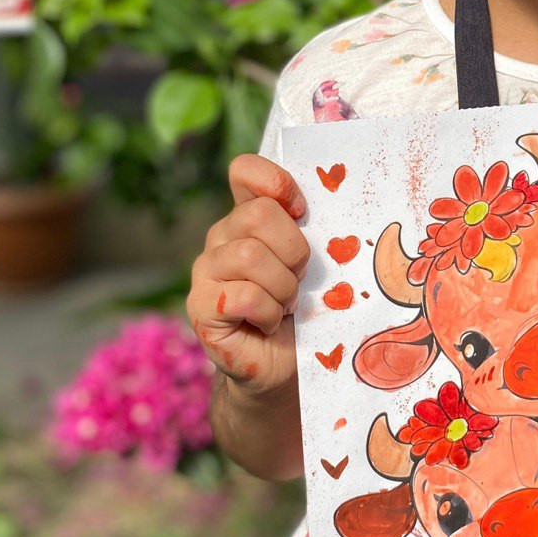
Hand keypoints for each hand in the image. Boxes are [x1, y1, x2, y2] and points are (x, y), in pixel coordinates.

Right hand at [187, 155, 309, 392]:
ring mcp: (205, 271)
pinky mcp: (201, 307)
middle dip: (294, 252)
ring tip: (284, 306)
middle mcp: (221, 237)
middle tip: (298, 280)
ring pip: (251, 257)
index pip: (245, 171)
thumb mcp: (318, 266)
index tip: (301, 211)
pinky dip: (268, 314)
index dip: (276, 184)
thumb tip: (337, 209)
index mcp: (249, 218)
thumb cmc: (306, 311)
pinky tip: (267, 325)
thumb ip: (316, 233)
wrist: (286, 365)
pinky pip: (244, 295)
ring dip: (283, 288)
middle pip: (260, 216)